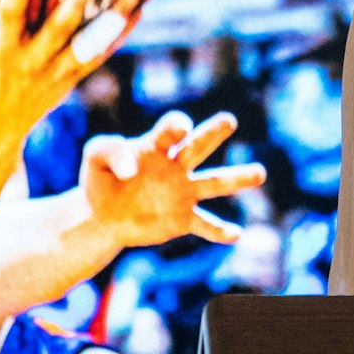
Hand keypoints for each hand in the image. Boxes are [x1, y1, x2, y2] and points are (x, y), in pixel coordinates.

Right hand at [0, 0, 137, 142]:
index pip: (8, 16)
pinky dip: (120, 33)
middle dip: (75, 4)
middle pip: (58, 31)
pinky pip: (102, 53)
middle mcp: (32, 61)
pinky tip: (139, 9)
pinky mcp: (74, 78)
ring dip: (110, 20)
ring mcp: (57, 72)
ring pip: (89, 44)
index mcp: (2, 49)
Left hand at [81, 111, 266, 250]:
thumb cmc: (100, 179)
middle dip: (213, 132)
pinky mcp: (182, 219)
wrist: (100, 215)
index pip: (170, 129)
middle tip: (228, 120)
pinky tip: (235, 234)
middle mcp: (175, 165)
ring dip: (237, 178)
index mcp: (155, 145)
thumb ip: (108, 150)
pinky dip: (220, 230)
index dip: (174, 128)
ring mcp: (182, 192)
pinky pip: (205, 224)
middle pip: (198, 146)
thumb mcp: (94, 157)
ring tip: (259, 173)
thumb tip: (131, 169)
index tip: (175, 132)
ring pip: (215, 182)